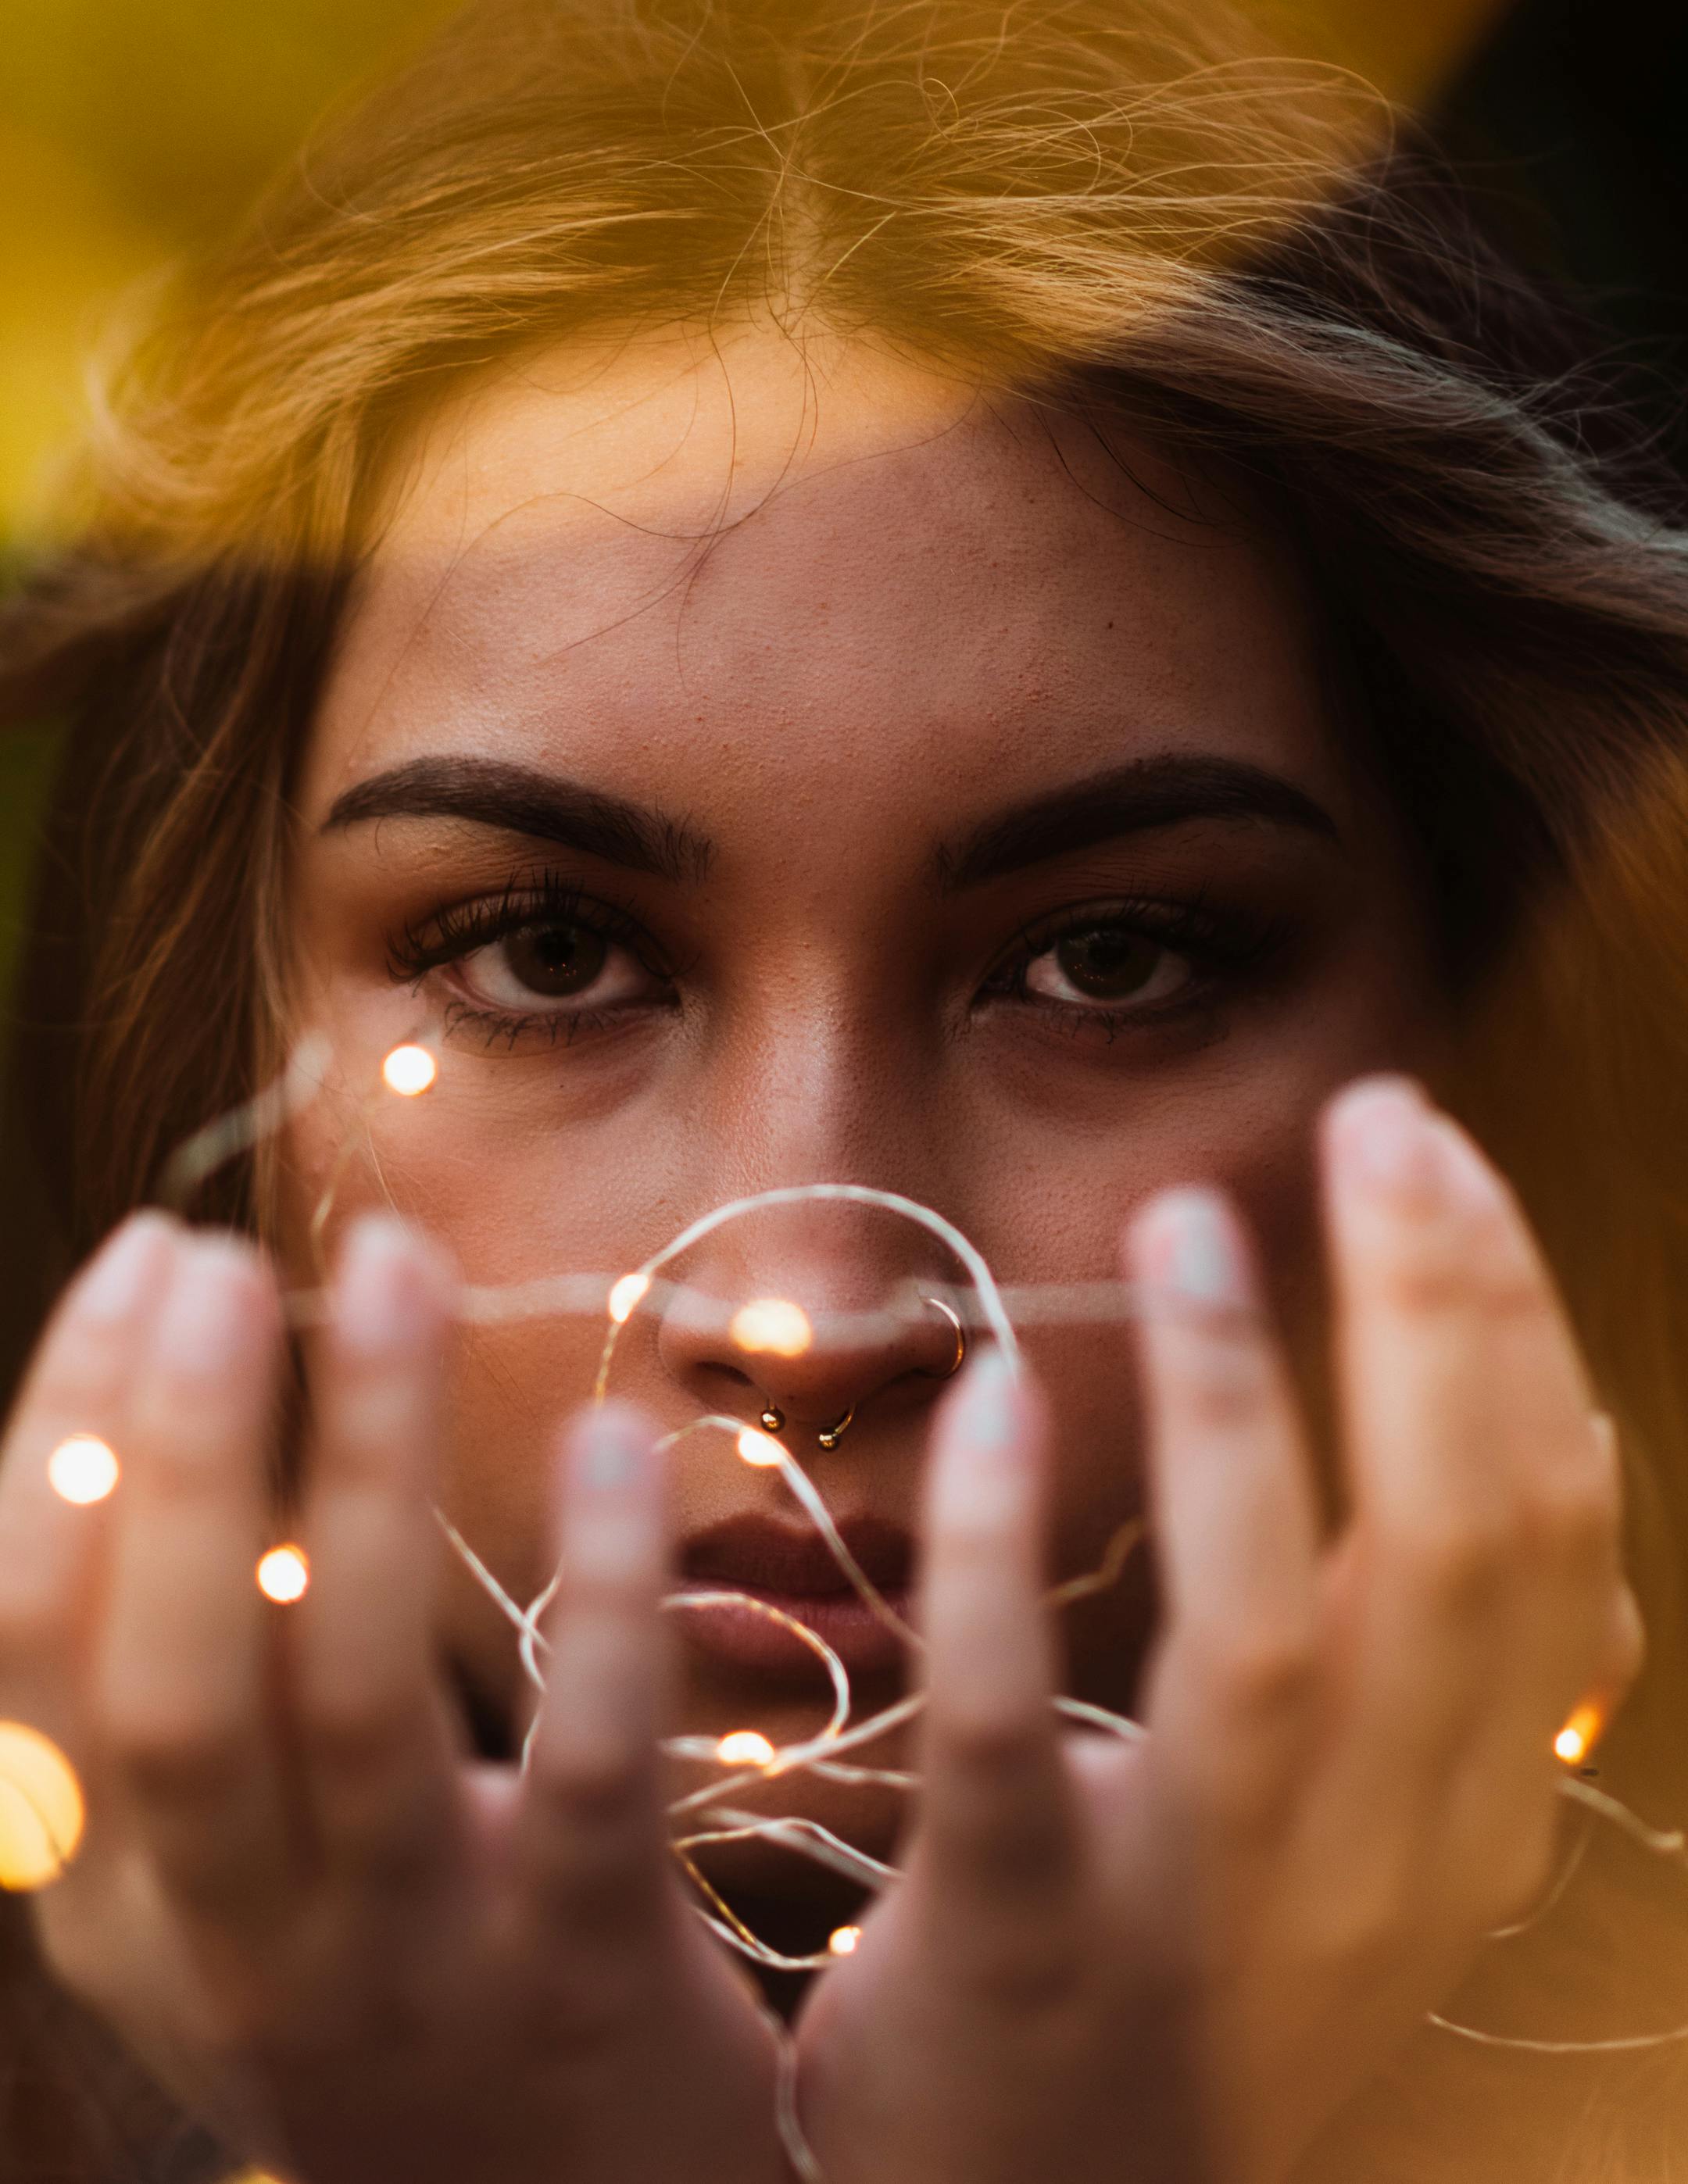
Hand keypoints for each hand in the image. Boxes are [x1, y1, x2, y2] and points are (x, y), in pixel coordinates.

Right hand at [0, 1212, 783, 2183]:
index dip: (74, 1440)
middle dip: (179, 1451)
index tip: (151, 1257)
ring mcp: (407, 1969)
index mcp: (119, 1898)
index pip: (35, 1651)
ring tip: (401, 1268)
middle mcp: (231, 1943)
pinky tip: (612, 1443)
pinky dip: (598, 1597)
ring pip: (355, 1701)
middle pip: (166, 1678)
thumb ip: (180, 1690)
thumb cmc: (390, 1989)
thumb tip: (159, 1420)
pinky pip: (586, 1771)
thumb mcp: (230, 1877)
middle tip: (227, 1253)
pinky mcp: (587, 1976)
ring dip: (367, 1466)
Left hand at [795, 1077, 1641, 2183]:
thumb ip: (1463, 1678)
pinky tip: (999, 1398)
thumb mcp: (1376, 1848)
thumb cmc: (1200, 1986)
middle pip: (1452, 1549)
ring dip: (1246, 1398)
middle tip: (1374, 1122)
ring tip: (1193, 1217)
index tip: (1434, 1158)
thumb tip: (1570, 1459)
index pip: (1540, 1534)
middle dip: (1432, 1307)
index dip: (1505, 1324)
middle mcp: (1382, 1867)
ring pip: (1275, 1627)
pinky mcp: (1027, 1952)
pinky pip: (1026, 1733)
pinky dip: (1013, 1555)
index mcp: (1468, 1813)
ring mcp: (1212, 1922)